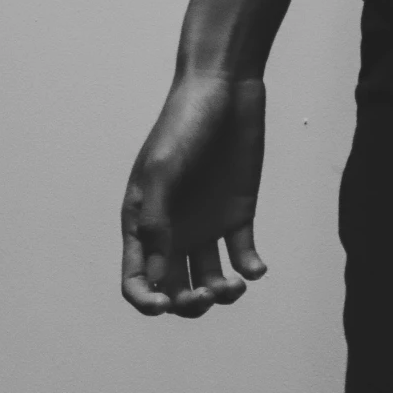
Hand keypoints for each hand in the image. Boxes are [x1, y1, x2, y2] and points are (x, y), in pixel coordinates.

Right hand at [121, 73, 266, 316]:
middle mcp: (172, 229)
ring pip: (208, 280)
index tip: (166, 304)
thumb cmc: (185, 123)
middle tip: (210, 290)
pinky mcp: (238, 214)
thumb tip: (158, 279)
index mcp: (143, 222)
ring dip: (220, 293)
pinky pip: (241, 256)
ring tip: (235, 285)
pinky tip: (255, 268)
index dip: (147, 301)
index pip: (137, 279)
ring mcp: (206, 224)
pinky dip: (249, 270)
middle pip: (174, 289)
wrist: (226, 88)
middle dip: (189, 303)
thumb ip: (157, 222)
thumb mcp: (164, 169)